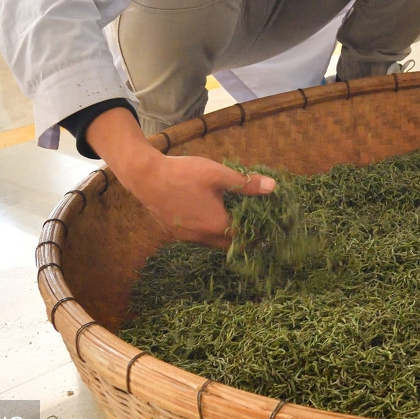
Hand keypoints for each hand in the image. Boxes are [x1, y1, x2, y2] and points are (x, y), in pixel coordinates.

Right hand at [86, 107, 275, 247]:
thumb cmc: (184, 174)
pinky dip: (206, 230)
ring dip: (222, 233)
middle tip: (252, 223)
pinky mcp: (172, 232)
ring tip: (232, 217)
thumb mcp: (218, 174)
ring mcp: (184, 237)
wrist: (145, 177)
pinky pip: (196, 237)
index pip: (244, 239)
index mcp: (216, 225)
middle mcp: (200, 237)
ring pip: (211, 242)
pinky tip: (207, 214)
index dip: (256, 233)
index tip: (266, 226)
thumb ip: (246, 183)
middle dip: (241, 237)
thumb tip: (273, 187)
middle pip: (228, 244)